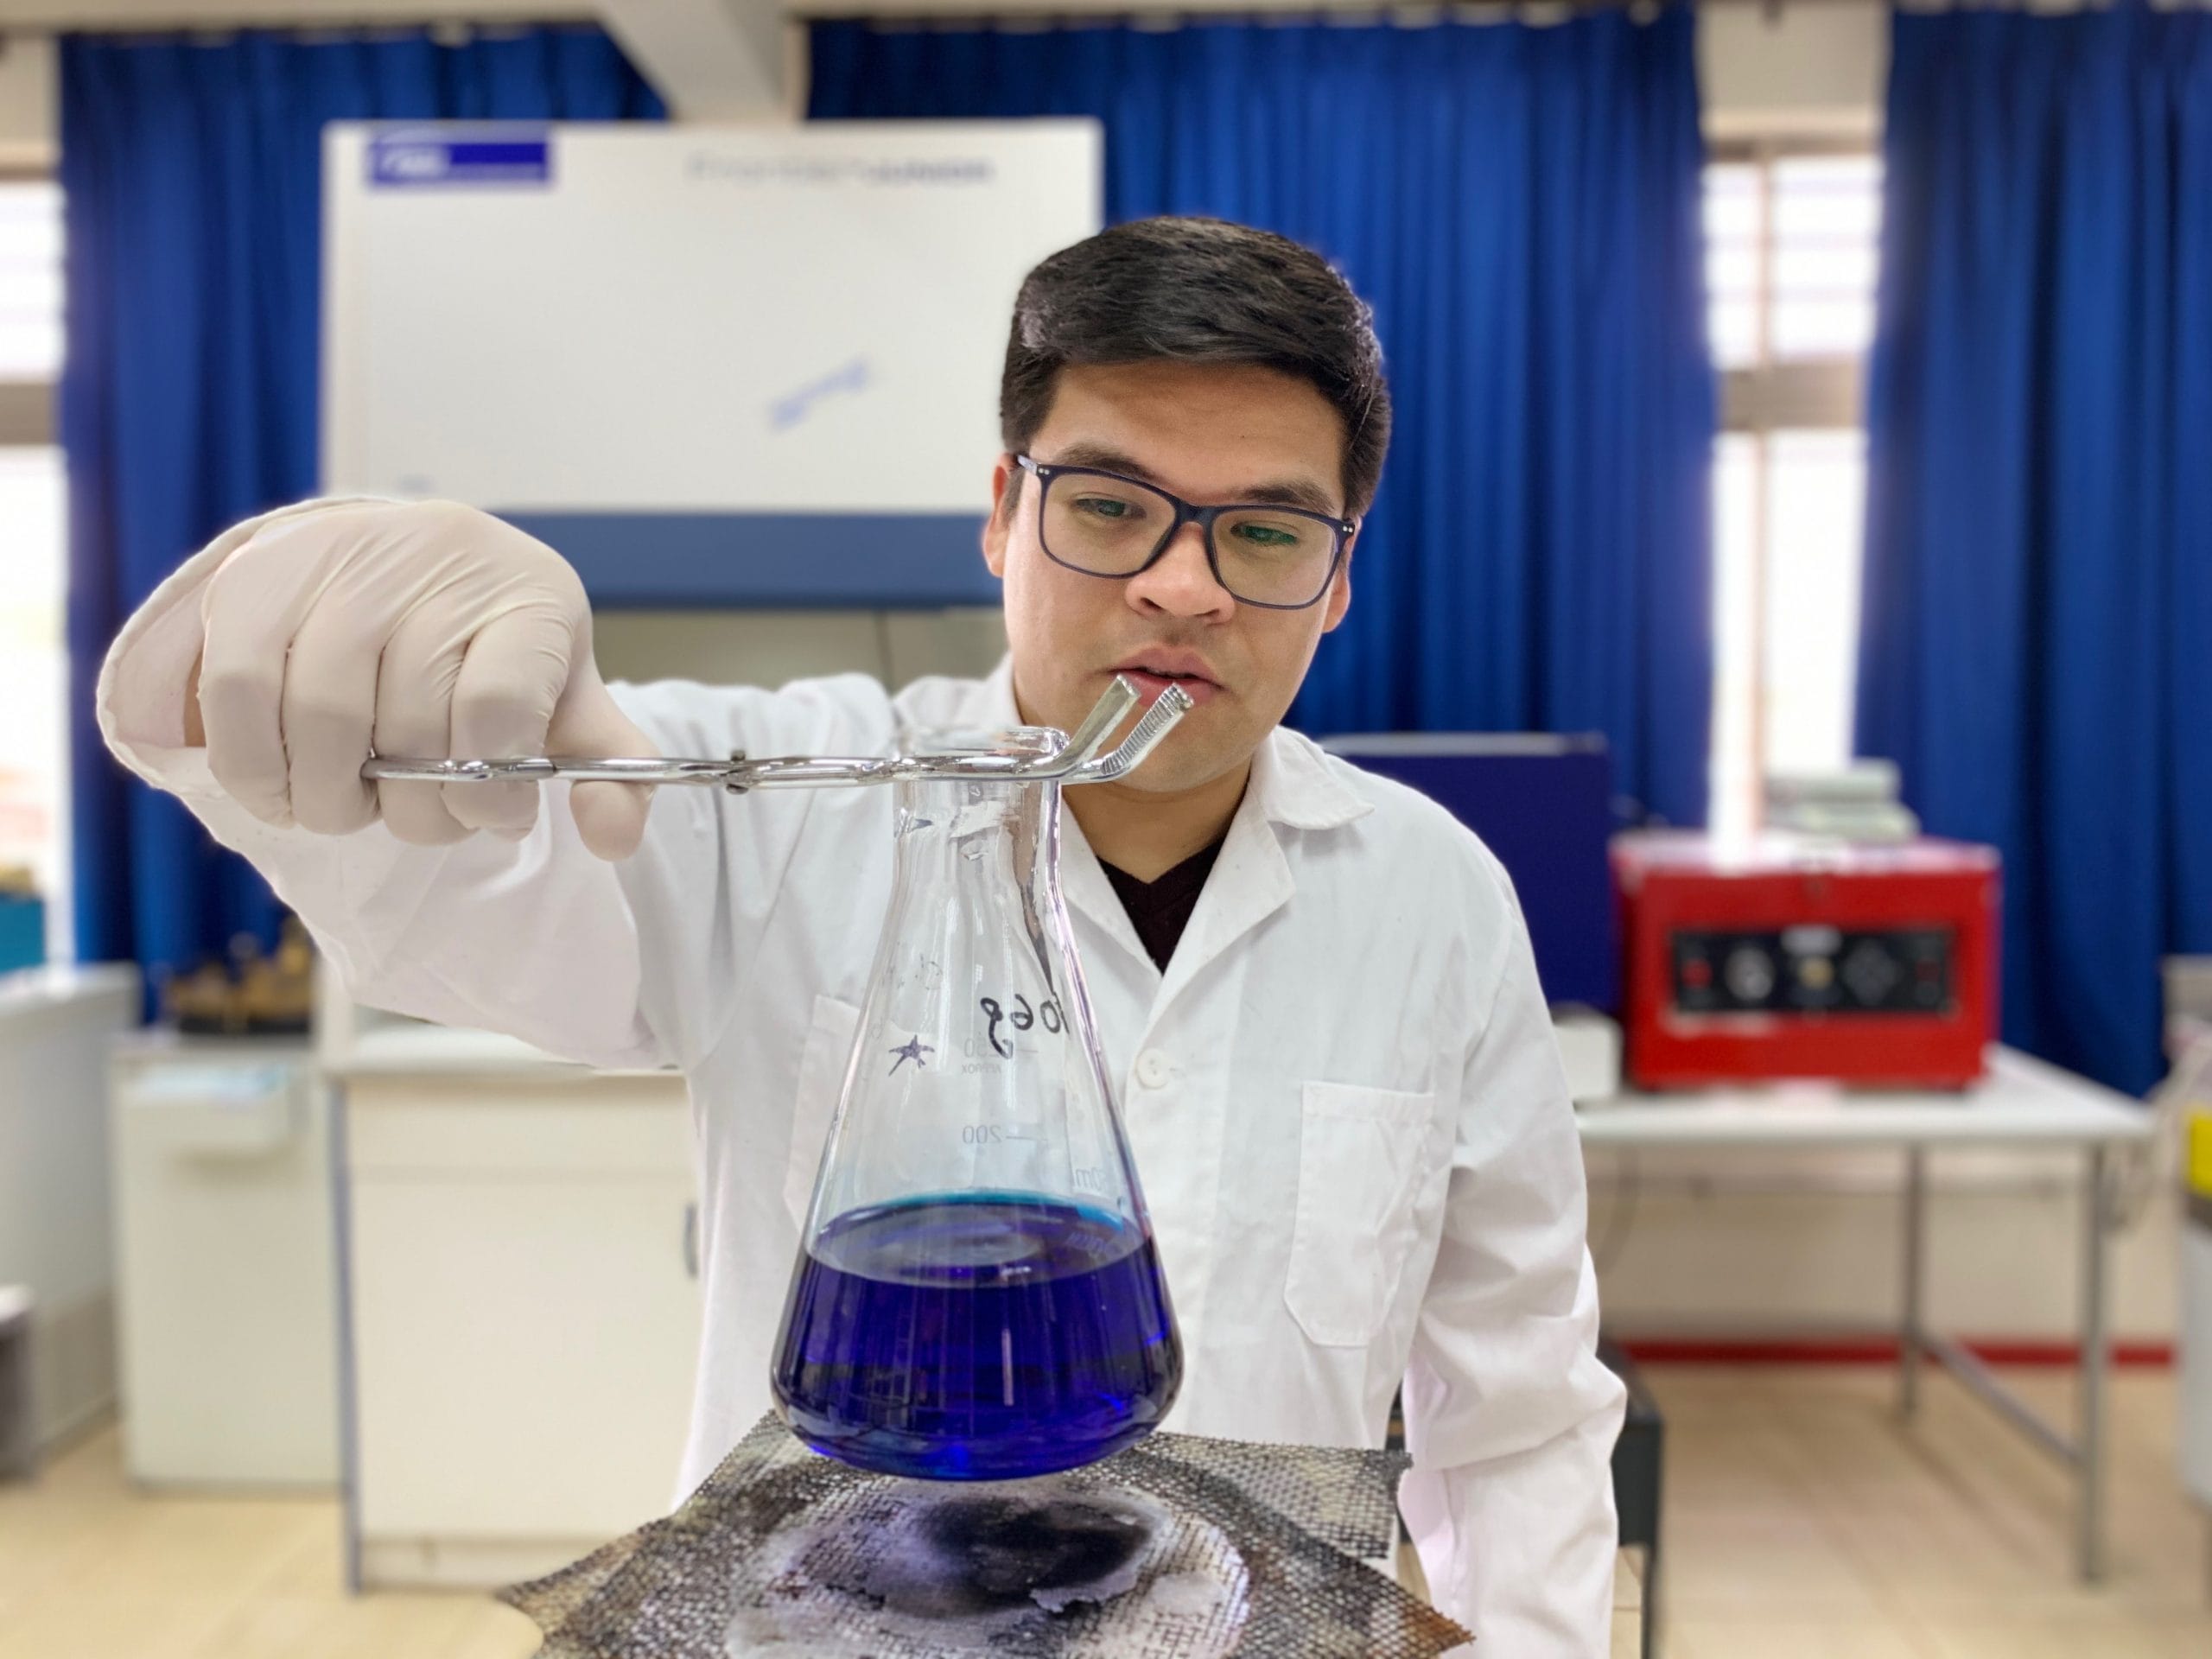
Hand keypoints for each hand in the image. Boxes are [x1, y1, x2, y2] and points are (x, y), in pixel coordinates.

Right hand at [188, 500, 654, 859]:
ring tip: (345, 807)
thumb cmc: (495, 648)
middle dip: (410, 809)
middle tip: (410, 818)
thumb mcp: (565, 697)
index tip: (494, 819)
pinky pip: (236, 692)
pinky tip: (281, 790)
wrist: (414, 559)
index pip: (499, 707)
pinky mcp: (255, 574)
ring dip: (328, 797)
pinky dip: (253, 766)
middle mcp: (435, 561)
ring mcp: (341, 559)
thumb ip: (601, 766)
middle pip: (406, 725)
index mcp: (526, 596)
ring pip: (319, 717)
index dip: (491, 791)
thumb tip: (613, 836)